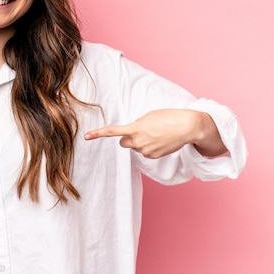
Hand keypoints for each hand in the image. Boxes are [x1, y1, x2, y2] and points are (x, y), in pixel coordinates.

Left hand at [84, 109, 225, 158]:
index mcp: (135, 129)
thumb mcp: (148, 116)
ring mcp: (145, 151)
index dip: (98, 134)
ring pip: (136, 147)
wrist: (187, 127)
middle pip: (124, 142)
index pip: (113, 132)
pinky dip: (150, 147)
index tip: (86, 136)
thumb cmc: (168, 117)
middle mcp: (138, 142)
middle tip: (142, 131)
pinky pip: (145, 151)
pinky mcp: (153, 156)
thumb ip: (136, 125)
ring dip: (141, 142)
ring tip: (156, 134)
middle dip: (129, 138)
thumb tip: (133, 134)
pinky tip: (161, 140)